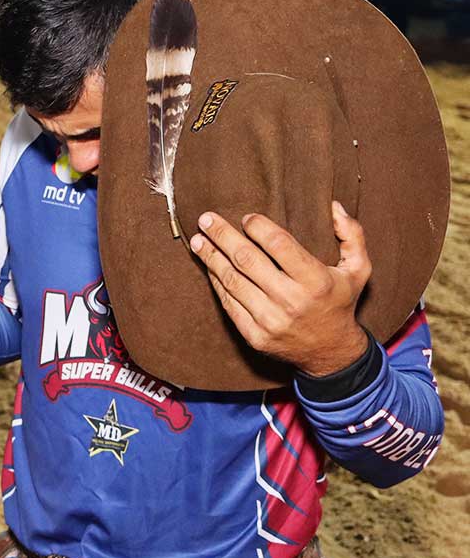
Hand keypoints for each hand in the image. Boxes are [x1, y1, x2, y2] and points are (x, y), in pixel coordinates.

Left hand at [188, 202, 371, 376]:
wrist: (331, 353)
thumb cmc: (340, 302)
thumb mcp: (359, 270)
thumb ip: (352, 235)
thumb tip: (333, 205)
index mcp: (316, 280)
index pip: (279, 245)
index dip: (258, 227)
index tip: (246, 217)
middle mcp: (291, 300)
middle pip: (247, 260)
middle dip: (223, 236)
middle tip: (206, 219)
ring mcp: (270, 320)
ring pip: (232, 281)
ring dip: (211, 257)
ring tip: (199, 240)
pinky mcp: (254, 335)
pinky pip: (228, 303)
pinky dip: (216, 282)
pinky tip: (208, 266)